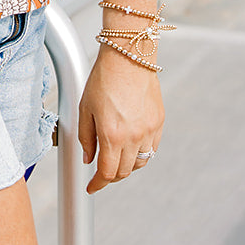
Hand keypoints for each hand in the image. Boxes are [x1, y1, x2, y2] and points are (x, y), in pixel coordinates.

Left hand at [78, 47, 163, 193]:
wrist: (129, 56)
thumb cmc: (103, 79)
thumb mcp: (85, 108)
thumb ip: (86, 137)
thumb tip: (89, 159)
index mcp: (111, 135)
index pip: (107, 172)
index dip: (97, 184)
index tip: (91, 187)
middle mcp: (133, 136)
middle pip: (124, 172)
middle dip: (111, 176)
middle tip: (101, 173)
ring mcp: (149, 130)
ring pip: (140, 163)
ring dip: (127, 167)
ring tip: (116, 159)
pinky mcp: (159, 122)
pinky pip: (152, 149)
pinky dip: (141, 154)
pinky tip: (131, 147)